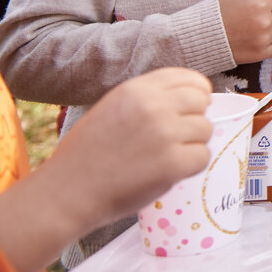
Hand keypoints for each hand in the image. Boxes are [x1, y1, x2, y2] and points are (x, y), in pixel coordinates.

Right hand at [0, 68, 210, 271]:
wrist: (66, 193)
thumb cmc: (87, 155)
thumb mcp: (112, 109)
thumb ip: (147, 100)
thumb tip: (191, 98)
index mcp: (136, 90)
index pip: (188, 79)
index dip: (197, 92)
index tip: (195, 105)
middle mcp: (153, 107)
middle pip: (202, 103)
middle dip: (195, 119)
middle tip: (177, 137)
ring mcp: (165, 134)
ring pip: (205, 130)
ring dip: (191, 145)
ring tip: (165, 157)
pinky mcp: (173, 163)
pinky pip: (202, 157)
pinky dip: (190, 167)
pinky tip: (168, 172)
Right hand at [218, 0, 271, 62]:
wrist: (200, 38)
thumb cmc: (215, 15)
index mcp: (259, 4)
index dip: (271, 3)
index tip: (264, 5)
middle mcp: (264, 21)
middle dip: (269, 16)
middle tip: (254, 19)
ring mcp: (264, 38)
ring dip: (269, 31)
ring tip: (251, 31)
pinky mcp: (261, 53)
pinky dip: (269, 44)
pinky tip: (256, 41)